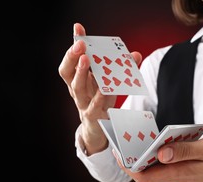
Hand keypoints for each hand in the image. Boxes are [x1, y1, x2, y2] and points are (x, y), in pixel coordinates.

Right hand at [58, 23, 142, 154]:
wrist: (98, 130)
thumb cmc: (100, 102)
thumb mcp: (104, 85)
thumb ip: (118, 71)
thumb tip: (134, 54)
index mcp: (77, 81)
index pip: (70, 62)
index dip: (73, 46)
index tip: (78, 29)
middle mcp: (76, 92)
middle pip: (68, 73)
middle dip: (73, 57)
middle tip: (80, 44)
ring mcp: (83, 104)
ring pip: (77, 88)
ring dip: (81, 72)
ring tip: (86, 59)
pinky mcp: (93, 116)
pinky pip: (95, 105)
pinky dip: (101, 95)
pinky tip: (106, 87)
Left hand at [114, 137, 202, 181]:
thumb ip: (185, 151)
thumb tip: (160, 153)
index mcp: (179, 174)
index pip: (143, 176)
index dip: (127, 165)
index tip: (117, 149)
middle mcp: (174, 178)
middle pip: (143, 171)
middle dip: (130, 156)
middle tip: (121, 136)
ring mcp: (178, 175)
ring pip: (152, 167)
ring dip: (142, 153)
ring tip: (133, 135)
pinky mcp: (181, 170)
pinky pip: (162, 163)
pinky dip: (155, 152)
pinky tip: (155, 139)